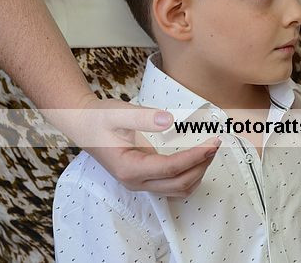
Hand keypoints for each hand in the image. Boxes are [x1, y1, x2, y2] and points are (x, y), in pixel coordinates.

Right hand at [54, 96, 221, 197]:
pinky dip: (191, 175)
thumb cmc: (99, 118)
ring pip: (179, 189)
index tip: (213, 142)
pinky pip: (174, 186)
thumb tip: (169, 120)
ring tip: (210, 149)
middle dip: (202, 165)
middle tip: (216, 143)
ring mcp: (142, 183)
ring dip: (198, 172)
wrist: (84, 124)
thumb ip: (143, 117)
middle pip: (179, 183)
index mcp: (129, 168)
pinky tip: (198, 158)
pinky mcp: (146, 179)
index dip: (195, 157)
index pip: (171, 168)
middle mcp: (136, 182)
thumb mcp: (118, 112)